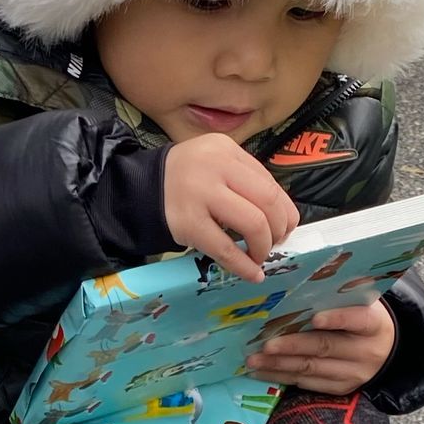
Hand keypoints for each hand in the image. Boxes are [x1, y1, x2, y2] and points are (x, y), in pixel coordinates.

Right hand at [162, 136, 299, 284]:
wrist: (138, 189)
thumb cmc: (184, 179)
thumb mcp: (214, 163)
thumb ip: (245, 180)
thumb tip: (283, 216)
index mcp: (225, 150)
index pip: (269, 182)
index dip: (285, 210)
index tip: (286, 226)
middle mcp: (215, 166)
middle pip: (268, 201)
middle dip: (279, 228)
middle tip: (274, 242)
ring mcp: (201, 194)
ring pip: (253, 223)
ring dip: (264, 246)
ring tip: (260, 255)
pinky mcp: (188, 223)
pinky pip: (226, 248)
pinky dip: (244, 265)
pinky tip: (253, 274)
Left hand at [249, 300, 396, 395]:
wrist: (386, 351)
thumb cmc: (362, 317)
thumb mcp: (361, 301)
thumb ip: (341, 291)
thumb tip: (308, 272)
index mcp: (373, 324)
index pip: (358, 320)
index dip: (337, 319)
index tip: (315, 318)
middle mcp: (365, 351)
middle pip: (325, 347)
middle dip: (292, 346)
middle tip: (265, 344)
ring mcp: (352, 373)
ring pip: (311, 369)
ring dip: (279, 364)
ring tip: (254, 359)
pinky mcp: (340, 388)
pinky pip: (307, 384)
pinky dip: (282, 377)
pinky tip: (261, 371)